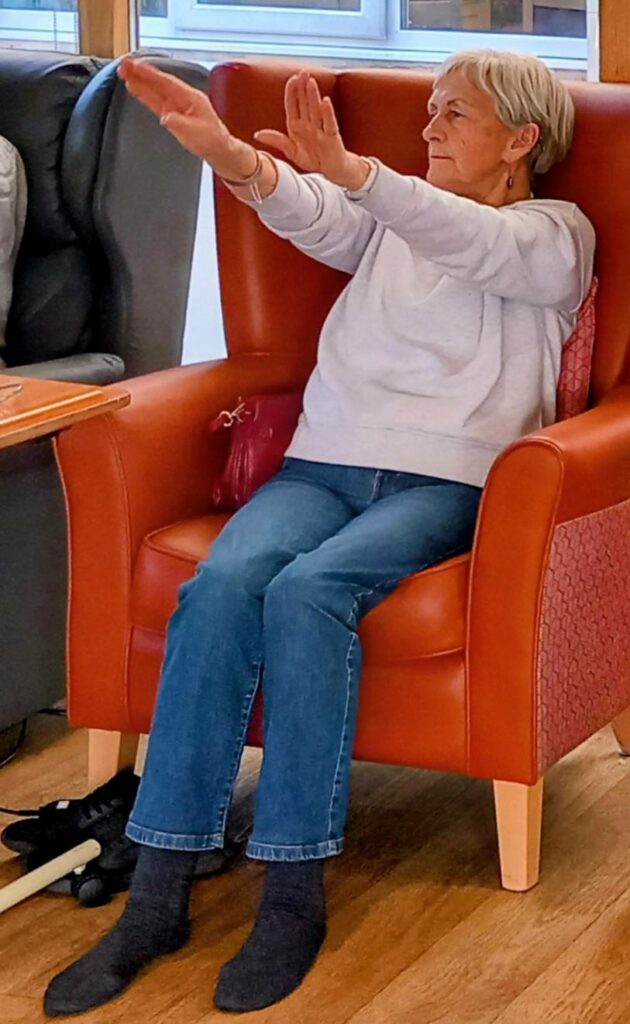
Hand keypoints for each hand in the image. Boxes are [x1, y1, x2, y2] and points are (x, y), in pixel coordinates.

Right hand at [117, 58, 244, 174]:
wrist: (219, 150)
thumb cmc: (211, 141)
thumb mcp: (195, 134)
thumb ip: (178, 124)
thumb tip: (165, 117)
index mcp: (190, 98)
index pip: (166, 82)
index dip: (149, 73)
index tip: (134, 65)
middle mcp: (183, 98)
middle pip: (158, 82)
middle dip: (141, 73)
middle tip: (124, 65)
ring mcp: (178, 105)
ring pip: (156, 90)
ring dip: (140, 81)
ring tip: (124, 73)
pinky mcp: (174, 114)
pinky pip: (156, 101)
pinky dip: (145, 94)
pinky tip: (135, 88)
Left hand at [254, 70, 357, 184]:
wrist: (331, 170)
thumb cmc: (313, 159)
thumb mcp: (291, 151)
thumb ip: (276, 141)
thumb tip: (257, 134)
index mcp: (297, 126)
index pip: (293, 105)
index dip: (292, 92)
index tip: (292, 79)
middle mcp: (309, 124)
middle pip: (305, 102)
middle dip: (304, 87)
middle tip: (304, 72)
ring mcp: (321, 129)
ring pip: (316, 109)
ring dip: (313, 95)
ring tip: (311, 81)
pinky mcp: (332, 137)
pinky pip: (329, 123)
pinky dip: (327, 113)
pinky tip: (325, 102)